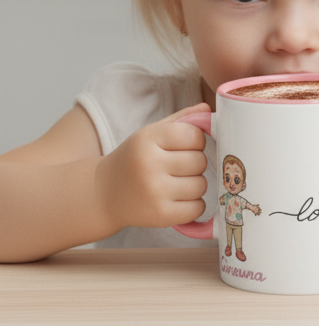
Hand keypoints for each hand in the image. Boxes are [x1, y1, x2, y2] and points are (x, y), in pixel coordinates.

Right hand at [96, 104, 208, 231]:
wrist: (103, 194)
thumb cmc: (134, 159)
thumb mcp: (151, 133)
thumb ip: (182, 120)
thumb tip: (208, 110)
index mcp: (148, 140)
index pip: (195, 136)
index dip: (195, 141)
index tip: (183, 147)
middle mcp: (150, 165)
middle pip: (200, 161)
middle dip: (194, 164)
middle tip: (176, 167)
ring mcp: (155, 192)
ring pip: (201, 185)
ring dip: (194, 185)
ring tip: (175, 184)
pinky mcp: (160, 216)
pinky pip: (198, 208)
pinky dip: (193, 206)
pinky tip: (177, 200)